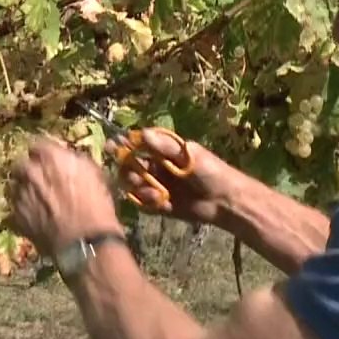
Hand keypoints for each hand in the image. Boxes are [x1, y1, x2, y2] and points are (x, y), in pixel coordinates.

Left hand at [7, 136, 123, 257]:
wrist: (84, 240)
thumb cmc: (96, 205)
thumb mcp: (94, 174)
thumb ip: (74, 161)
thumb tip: (67, 160)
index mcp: (49, 156)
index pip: (39, 145)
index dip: (46, 154)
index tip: (52, 162)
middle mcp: (29, 171)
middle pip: (23, 165)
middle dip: (31, 171)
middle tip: (44, 182)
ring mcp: (19, 193)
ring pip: (16, 186)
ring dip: (25, 190)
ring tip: (40, 202)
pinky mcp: (15, 215)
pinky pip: (16, 207)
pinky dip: (24, 210)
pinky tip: (37, 218)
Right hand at [106, 128, 244, 226]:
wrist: (225, 200)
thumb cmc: (211, 171)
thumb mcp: (189, 154)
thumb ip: (165, 146)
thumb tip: (142, 132)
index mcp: (164, 152)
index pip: (138, 146)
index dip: (124, 146)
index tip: (113, 145)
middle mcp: (158, 168)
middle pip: (131, 167)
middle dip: (128, 169)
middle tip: (134, 174)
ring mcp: (158, 187)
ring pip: (135, 185)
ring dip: (137, 186)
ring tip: (151, 189)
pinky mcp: (161, 205)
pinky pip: (144, 203)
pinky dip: (147, 201)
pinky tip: (159, 200)